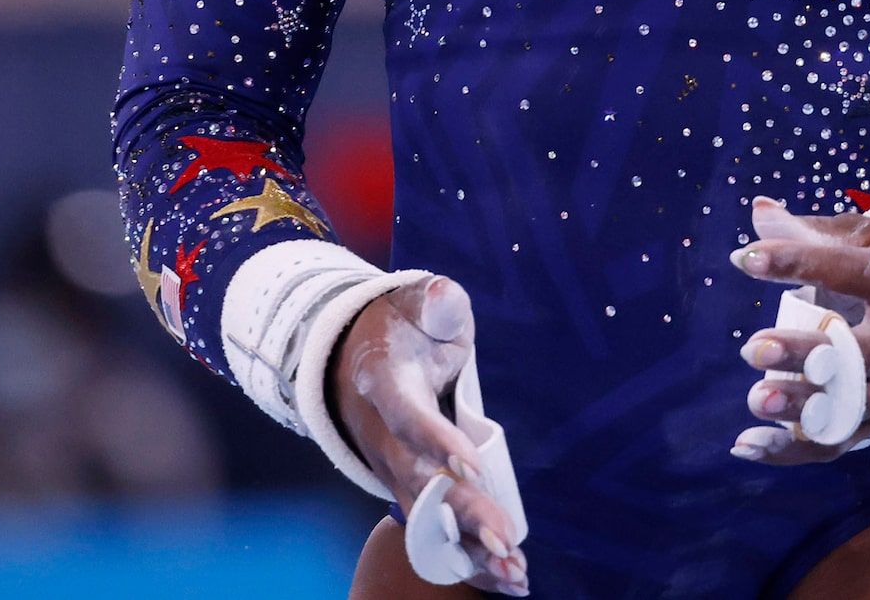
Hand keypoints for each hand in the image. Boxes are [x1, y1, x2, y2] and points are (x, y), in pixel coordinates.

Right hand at [331, 276, 526, 593]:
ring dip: (467, 548)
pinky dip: (465, 558)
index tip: (471, 465)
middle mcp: (382, 435)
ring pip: (425, 517)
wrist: (356, 352)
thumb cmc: (401, 324)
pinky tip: (507, 580)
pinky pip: (433, 529)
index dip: (435, 442)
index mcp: (383, 383)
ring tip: (514, 572)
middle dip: (460, 512)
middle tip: (505, 538)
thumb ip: (433, 300)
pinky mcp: (407, 486)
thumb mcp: (415, 299)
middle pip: (418, 481)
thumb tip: (442, 297)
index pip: (407, 417)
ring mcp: (391, 466)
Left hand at [729, 197, 869, 464]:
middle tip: (752, 348)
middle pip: (862, 355)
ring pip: (854, 408)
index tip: (746, 259)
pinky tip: (746, 444)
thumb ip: (813, 231)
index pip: (850, 271)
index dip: (798, 263)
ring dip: (802, 408)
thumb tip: (757, 212)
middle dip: (806, 354)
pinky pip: (841, 441)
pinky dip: (793, 448)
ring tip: (754, 399)